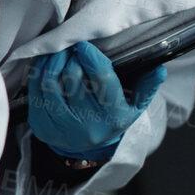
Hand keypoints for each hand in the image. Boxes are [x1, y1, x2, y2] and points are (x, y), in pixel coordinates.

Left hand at [26, 42, 166, 161]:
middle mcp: (88, 124)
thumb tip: (160, 68)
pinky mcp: (42, 127)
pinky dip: (38, 74)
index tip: (85, 45)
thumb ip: (148, 86)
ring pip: (50, 84)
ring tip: (58, 52)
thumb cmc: (113, 117)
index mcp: (113, 116)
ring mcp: (63, 128)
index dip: (91, 57)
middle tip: (71, 47)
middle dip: (70, 57)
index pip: (102, 79)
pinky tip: (45, 65)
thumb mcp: (135, 105)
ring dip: (52, 62)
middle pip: (72, 78)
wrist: (89, 148)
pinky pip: (35, 93)